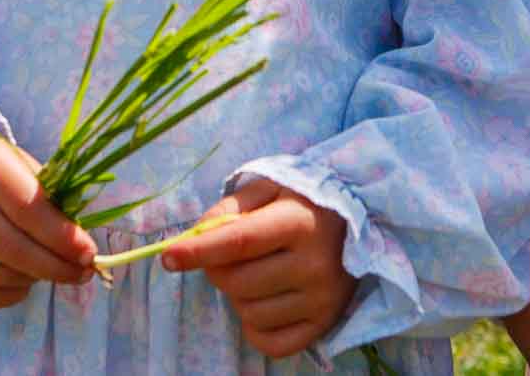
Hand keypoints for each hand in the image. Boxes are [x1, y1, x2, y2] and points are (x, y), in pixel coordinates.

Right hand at [0, 136, 96, 309]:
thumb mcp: (17, 162)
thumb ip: (46, 194)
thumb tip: (77, 237)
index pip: (28, 210)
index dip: (61, 237)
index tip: (89, 252)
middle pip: (13, 249)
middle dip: (55, 266)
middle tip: (83, 272)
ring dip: (35, 279)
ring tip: (55, 270)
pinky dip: (10, 295)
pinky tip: (26, 283)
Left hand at [159, 177, 357, 358]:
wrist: (362, 218)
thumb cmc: (304, 200)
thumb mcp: (270, 187)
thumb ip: (230, 208)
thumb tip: (194, 237)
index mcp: (299, 222)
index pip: (239, 242)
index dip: (199, 251)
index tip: (168, 257)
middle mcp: (314, 264)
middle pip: (237, 282)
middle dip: (217, 269)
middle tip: (227, 255)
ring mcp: (322, 299)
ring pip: (248, 313)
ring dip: (238, 296)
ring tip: (257, 272)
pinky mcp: (325, 324)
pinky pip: (269, 343)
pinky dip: (255, 326)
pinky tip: (266, 300)